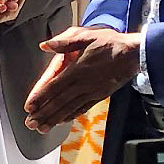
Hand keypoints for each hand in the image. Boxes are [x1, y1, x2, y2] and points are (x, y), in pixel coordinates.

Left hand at [23, 26, 142, 133]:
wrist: (135, 53)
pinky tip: (62, 121)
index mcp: (77, 69)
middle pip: (59, 101)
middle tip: (30, 124)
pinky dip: (71, 115)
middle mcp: (83, 83)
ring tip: (42, 128)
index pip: (54, 86)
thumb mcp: (86, 35)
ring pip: (70, 108)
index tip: (29, 107)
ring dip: (54, 119)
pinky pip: (83, 108)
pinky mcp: (100, 95)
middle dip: (43, 114)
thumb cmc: (110, 42)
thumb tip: (45, 45)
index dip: (41, 98)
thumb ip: (64, 42)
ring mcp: (92, 91)